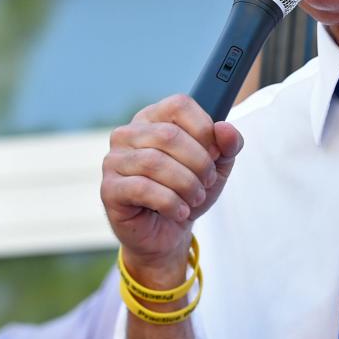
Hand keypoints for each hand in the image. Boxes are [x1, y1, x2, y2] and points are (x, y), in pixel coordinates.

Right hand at [101, 95, 242, 283]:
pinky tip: (180, 211)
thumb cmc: (187, 192)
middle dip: (198, 162)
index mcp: (152, 118)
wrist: (167, 234)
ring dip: (186, 184)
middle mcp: (128, 134)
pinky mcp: (110, 189)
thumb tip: (225, 129)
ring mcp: (114, 161)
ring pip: (155, 162)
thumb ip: (228, 144)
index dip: (204, 129)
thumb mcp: (217, 167)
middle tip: (207, 182)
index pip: (179, 105)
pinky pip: (142, 188)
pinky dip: (170, 202)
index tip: (215, 154)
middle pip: (169, 134)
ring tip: (195, 198)